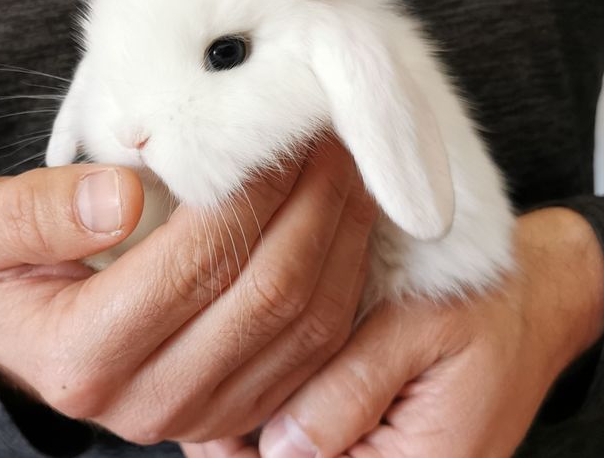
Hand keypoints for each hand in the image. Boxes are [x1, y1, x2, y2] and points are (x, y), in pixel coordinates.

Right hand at [0, 140, 374, 442]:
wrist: (33, 328)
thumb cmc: (9, 268)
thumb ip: (32, 213)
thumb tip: (122, 197)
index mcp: (82, 355)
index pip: (193, 261)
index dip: (248, 191)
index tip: (274, 129)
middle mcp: (149, 398)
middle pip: (265, 294)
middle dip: (311, 204)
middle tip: (327, 137)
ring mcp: (203, 411)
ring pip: (306, 324)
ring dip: (340, 234)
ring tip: (346, 166)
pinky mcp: (240, 405)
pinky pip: (319, 347)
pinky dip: (345, 274)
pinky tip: (346, 217)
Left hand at [186, 208, 603, 457]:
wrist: (535, 292)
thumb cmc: (490, 303)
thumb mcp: (420, 333)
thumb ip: (350, 392)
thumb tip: (279, 446)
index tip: (200, 423)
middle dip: (244, 441)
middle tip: (200, 391)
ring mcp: (388, 451)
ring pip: (301, 450)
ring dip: (261, 421)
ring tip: (224, 373)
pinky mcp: (383, 430)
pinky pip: (322, 430)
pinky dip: (289, 403)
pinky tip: (267, 367)